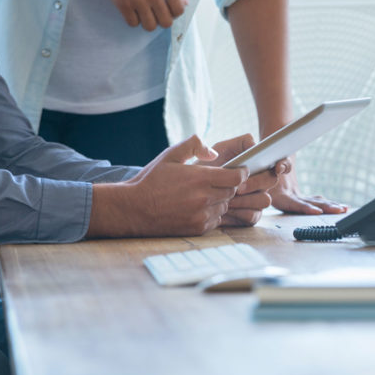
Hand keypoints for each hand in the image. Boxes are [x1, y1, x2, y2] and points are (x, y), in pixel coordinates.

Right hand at [85, 0, 185, 30]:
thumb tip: (185, 3)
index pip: (179, 10)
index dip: (173, 13)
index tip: (165, 8)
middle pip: (166, 23)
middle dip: (160, 20)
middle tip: (152, 12)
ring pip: (150, 26)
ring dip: (146, 21)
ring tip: (140, 11)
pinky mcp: (122, 4)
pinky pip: (133, 24)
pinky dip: (131, 19)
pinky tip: (129, 9)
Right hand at [87, 136, 247, 237]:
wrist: (134, 209)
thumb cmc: (152, 180)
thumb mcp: (170, 155)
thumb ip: (194, 146)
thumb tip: (214, 153)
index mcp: (200, 178)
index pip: (236, 177)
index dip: (240, 173)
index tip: (238, 171)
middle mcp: (204, 198)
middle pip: (232, 192)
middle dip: (227, 186)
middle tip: (214, 182)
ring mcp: (202, 215)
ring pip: (225, 206)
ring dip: (219, 201)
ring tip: (201, 196)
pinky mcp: (198, 228)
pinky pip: (216, 220)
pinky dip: (211, 214)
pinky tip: (195, 208)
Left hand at [204, 134, 283, 226]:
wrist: (193, 189)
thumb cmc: (209, 167)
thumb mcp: (221, 148)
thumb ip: (239, 142)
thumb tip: (255, 145)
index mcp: (260, 166)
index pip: (282, 164)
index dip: (284, 165)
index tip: (277, 167)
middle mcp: (262, 183)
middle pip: (272, 181)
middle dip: (255, 183)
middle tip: (238, 187)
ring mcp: (257, 199)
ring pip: (264, 200)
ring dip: (245, 199)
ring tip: (228, 199)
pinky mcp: (250, 216)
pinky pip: (252, 216)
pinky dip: (238, 212)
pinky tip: (226, 210)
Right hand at [268, 160, 347, 214]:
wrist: (262, 170)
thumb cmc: (264, 166)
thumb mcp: (269, 163)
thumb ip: (277, 164)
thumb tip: (281, 167)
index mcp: (280, 197)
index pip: (295, 204)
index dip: (306, 208)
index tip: (317, 211)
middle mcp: (289, 201)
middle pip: (309, 206)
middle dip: (325, 209)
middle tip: (339, 211)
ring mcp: (296, 200)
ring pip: (315, 205)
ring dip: (329, 207)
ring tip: (343, 209)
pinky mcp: (300, 198)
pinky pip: (315, 201)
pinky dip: (326, 203)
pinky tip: (339, 206)